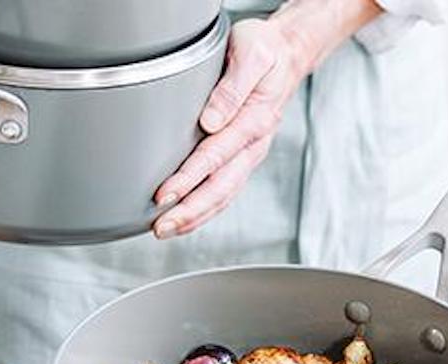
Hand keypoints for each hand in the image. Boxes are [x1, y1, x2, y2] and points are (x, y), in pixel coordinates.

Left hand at [152, 19, 305, 238]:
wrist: (287, 53)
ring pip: (223, 195)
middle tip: (160, 227)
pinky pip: (225, 190)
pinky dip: (205, 209)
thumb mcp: (252, 53)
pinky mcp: (243, 156)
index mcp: (255, 120)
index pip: (215, 156)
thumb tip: (210, 120)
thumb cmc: (266, 49)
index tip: (165, 194)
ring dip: (195, 216)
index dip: (189, 178)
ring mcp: (249, 154)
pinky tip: (186, 218)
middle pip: (220, 187)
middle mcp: (254, 143)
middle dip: (189, 211)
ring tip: (166, 230)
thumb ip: (231, 87)